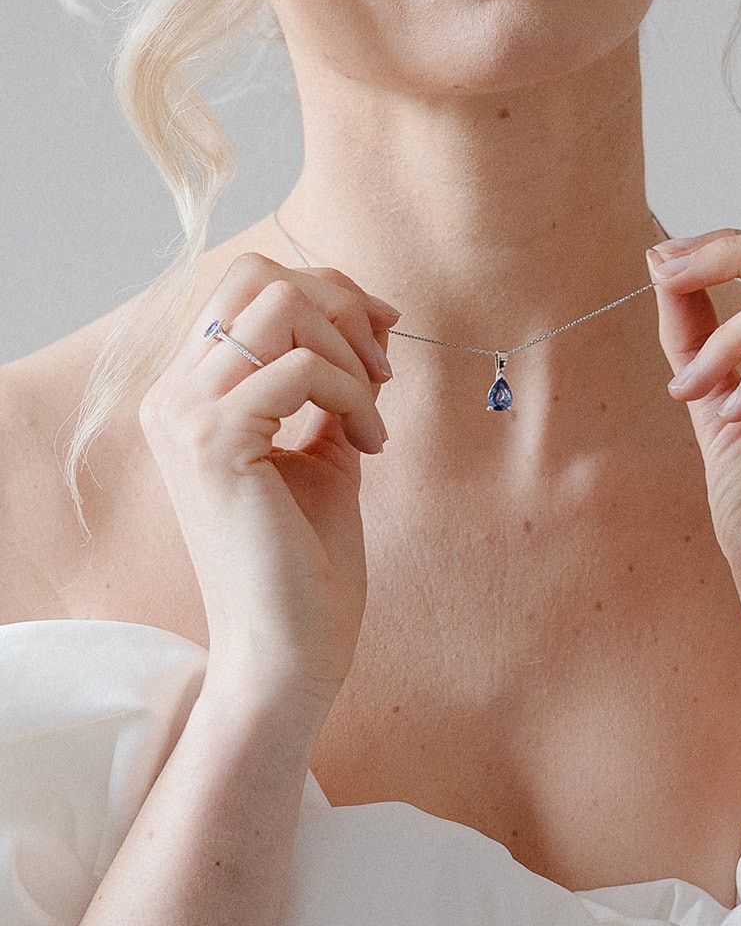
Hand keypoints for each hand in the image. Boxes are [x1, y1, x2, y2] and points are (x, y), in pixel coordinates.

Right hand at [138, 254, 399, 712]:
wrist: (288, 649)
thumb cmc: (306, 566)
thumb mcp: (323, 456)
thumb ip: (329, 390)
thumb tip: (367, 322)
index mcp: (189, 396)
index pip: (247, 287)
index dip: (326, 292)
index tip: (383, 336)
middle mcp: (172, 396)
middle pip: (255, 275)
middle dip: (338, 305)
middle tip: (384, 372)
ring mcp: (185, 416)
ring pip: (278, 307)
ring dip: (349, 351)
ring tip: (375, 416)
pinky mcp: (214, 442)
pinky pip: (301, 369)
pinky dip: (353, 395)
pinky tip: (371, 445)